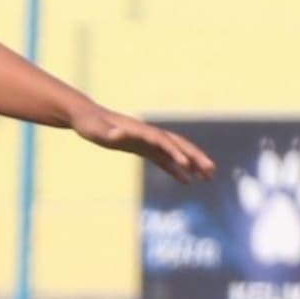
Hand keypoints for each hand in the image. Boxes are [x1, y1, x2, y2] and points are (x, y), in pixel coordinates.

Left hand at [72, 104, 214, 180]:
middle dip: (195, 157)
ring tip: (208, 177)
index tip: (186, 165)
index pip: (162, 141)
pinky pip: (164, 160)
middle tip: (212, 170)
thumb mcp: (97, 131)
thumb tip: (117, 133)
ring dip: (192, 163)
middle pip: (178, 145)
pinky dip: (175, 169)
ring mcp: (148, 142)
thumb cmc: (91, 125)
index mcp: (140, 131)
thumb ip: (109, 133)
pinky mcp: (143, 149)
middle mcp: (149, 135)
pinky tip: (186, 180)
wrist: (87, 118)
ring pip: (175, 153)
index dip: (174, 152)